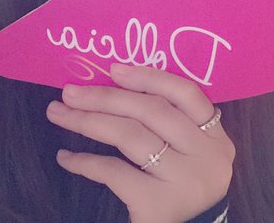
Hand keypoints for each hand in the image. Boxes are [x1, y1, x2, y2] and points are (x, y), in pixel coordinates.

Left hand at [45, 63, 234, 222]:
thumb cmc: (180, 184)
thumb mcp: (189, 151)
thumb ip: (170, 121)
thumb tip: (116, 82)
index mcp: (215, 136)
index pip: (186, 93)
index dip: (150, 77)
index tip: (113, 69)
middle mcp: (206, 156)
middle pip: (152, 112)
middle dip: (106, 97)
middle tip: (70, 92)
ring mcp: (185, 180)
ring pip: (132, 137)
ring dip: (89, 121)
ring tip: (58, 113)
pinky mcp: (160, 205)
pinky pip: (116, 172)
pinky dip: (86, 162)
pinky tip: (65, 157)